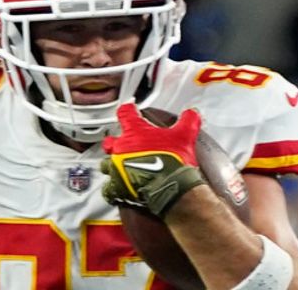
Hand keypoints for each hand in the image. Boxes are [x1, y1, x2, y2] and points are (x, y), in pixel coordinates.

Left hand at [100, 103, 206, 217]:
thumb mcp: (185, 136)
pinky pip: (109, 188)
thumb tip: (191, 113)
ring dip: (113, 165)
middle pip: (110, 141)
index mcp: (134, 132)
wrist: (169, 188)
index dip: (127, 109)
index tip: (130, 109)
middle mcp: (121, 148)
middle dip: (115, 142)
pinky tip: (120, 189)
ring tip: (121, 167)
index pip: (124, 113)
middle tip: (123, 144)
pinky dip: (113, 188)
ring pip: (106, 164)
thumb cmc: (173, 162)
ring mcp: (116, 168)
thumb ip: (188, 121)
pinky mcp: (117, 187)